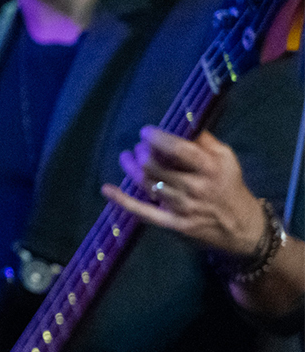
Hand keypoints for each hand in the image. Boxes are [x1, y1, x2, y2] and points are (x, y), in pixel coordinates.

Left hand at [101, 128, 266, 258]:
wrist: (244, 229)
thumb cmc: (230, 186)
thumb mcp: (226, 158)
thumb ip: (203, 140)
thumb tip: (179, 121)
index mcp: (210, 168)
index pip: (178, 149)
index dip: (156, 138)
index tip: (146, 132)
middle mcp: (195, 188)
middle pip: (155, 166)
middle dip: (142, 153)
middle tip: (139, 148)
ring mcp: (182, 208)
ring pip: (146, 184)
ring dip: (130, 168)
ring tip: (126, 157)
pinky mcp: (173, 224)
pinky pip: (143, 212)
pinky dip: (122, 200)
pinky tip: (107, 189)